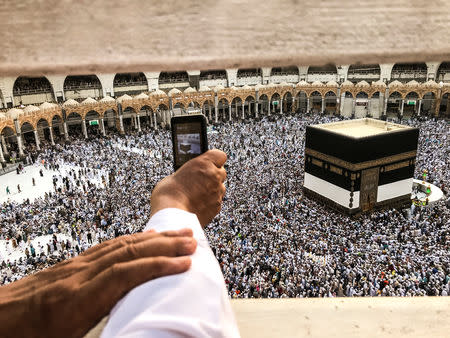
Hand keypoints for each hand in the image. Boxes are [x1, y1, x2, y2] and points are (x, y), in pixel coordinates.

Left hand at [0, 228, 196, 337]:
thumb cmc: (29, 337)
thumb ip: (102, 331)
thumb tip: (136, 329)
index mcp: (75, 300)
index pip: (124, 274)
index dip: (157, 266)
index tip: (184, 264)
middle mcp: (77, 276)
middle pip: (127, 251)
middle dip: (163, 245)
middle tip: (191, 241)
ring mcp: (75, 265)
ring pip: (120, 244)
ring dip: (153, 238)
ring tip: (178, 234)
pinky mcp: (74, 263)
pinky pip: (109, 245)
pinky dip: (133, 239)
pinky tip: (146, 237)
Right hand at [150, 149, 226, 226]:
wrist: (172, 215)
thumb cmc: (170, 194)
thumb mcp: (175, 174)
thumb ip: (188, 172)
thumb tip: (189, 175)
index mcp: (204, 163)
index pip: (220, 155)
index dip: (214, 159)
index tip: (208, 161)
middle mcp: (214, 176)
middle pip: (221, 172)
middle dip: (213, 175)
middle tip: (200, 179)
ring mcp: (217, 192)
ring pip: (220, 187)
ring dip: (211, 189)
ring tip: (196, 193)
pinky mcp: (217, 206)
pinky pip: (217, 200)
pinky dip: (210, 201)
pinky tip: (197, 203)